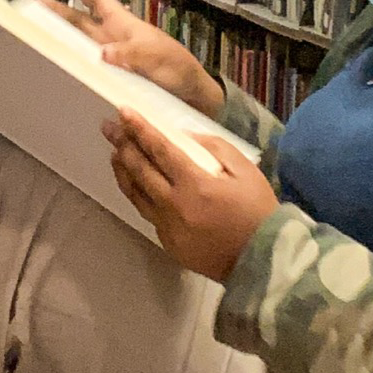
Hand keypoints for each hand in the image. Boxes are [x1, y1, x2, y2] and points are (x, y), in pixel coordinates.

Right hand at [39, 0, 222, 115]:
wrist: (191, 98)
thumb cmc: (178, 69)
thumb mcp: (158, 56)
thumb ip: (133, 54)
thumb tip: (103, 54)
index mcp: (122, 25)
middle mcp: (110, 41)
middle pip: (76, 21)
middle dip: (52, 10)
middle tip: (27, 2)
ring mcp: (108, 62)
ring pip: (75, 46)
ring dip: (55, 40)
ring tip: (29, 37)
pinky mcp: (108, 82)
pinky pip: (84, 72)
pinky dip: (69, 70)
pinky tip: (53, 73)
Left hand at [103, 109, 278, 279]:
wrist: (263, 260)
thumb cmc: (257, 210)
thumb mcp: (245, 169)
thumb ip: (214, 148)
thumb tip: (184, 138)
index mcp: (195, 184)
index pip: (159, 149)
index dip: (140, 129)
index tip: (123, 112)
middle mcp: (175, 205)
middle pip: (140, 170)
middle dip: (123, 145)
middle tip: (108, 128)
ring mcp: (168, 228)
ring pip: (136, 194)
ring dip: (123, 171)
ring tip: (115, 154)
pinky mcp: (168, 244)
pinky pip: (147, 214)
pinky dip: (138, 195)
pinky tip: (135, 184)